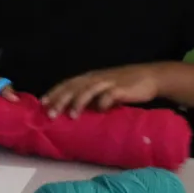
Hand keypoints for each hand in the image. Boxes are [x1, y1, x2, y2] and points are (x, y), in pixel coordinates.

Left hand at [41, 64, 164, 118]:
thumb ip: (90, 97)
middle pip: (74, 87)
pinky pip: (111, 94)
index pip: (68, 83)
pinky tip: (100, 110)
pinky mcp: (123, 88)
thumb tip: (73, 110)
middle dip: (61, 100)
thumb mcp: (103, 88)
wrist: (151, 76)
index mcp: (90, 77)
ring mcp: (109, 82)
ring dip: (78, 102)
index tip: (42, 103)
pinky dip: (104, 102)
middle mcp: (96, 78)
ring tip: (71, 115)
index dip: (55, 92)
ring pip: (89, 90)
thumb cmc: (124, 85)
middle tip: (50, 113)